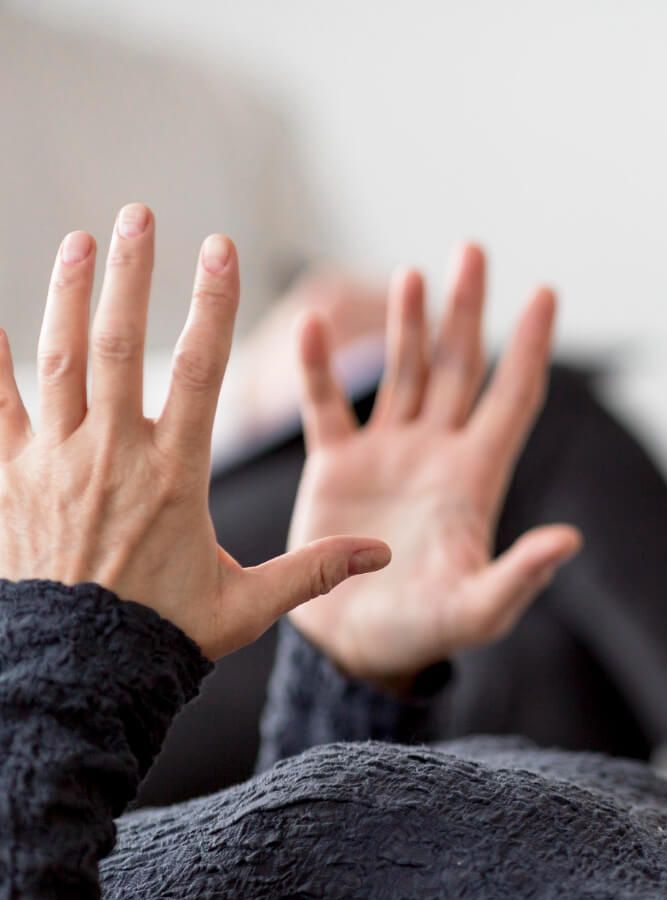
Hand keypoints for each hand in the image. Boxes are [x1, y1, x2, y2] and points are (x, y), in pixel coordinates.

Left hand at [0, 204, 391, 658]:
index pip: (201, 370)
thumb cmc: (163, 636)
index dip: (214, 303)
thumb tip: (383, 554)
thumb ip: (314, 570)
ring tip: (80, 241)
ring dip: (70, 296)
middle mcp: (113, 455)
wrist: (74, 670)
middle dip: (133, 273)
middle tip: (141, 216)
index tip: (220, 248)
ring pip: (60, 361)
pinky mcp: (7, 479)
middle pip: (123, 344)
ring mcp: (54, 463)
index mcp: (176, 474)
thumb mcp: (247, 605)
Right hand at [287, 245, 581, 693]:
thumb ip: (520, 574)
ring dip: (406, 324)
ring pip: (403, 373)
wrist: (356, 650)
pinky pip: (327, 406)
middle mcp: (437, 454)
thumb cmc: (426, 634)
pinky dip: (319, 367)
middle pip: (460, 367)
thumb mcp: (478, 609)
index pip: (513, 396)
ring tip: (411, 273)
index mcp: (476, 478)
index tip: (546, 291)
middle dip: (467, 310)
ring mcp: (388, 455)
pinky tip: (310, 321)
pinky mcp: (336, 468)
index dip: (530, 346)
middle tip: (474, 250)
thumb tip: (571, 539)